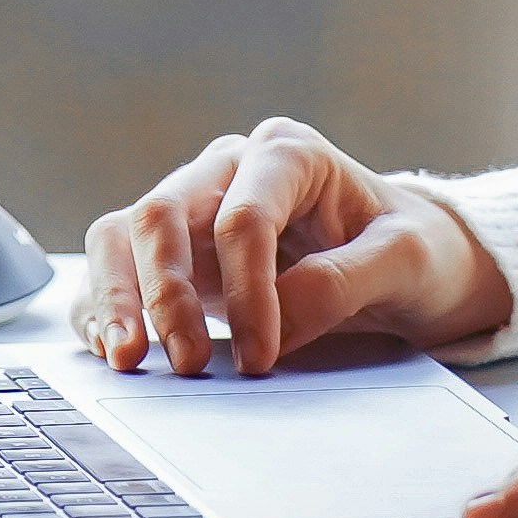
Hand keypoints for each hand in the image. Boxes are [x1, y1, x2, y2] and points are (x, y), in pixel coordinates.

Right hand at [79, 117, 510, 375]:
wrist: (411, 268)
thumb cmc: (414, 252)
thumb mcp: (408, 262)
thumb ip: (344, 282)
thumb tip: (275, 322)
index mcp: (288, 154)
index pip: (244, 216)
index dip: (248, 291)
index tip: (263, 357)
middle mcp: (229, 170)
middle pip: (163, 214)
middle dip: (166, 292)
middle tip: (186, 363)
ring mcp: (195, 210)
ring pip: (122, 235)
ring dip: (116, 296)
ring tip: (125, 358)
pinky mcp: (175, 256)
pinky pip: (116, 272)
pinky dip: (103, 309)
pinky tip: (112, 351)